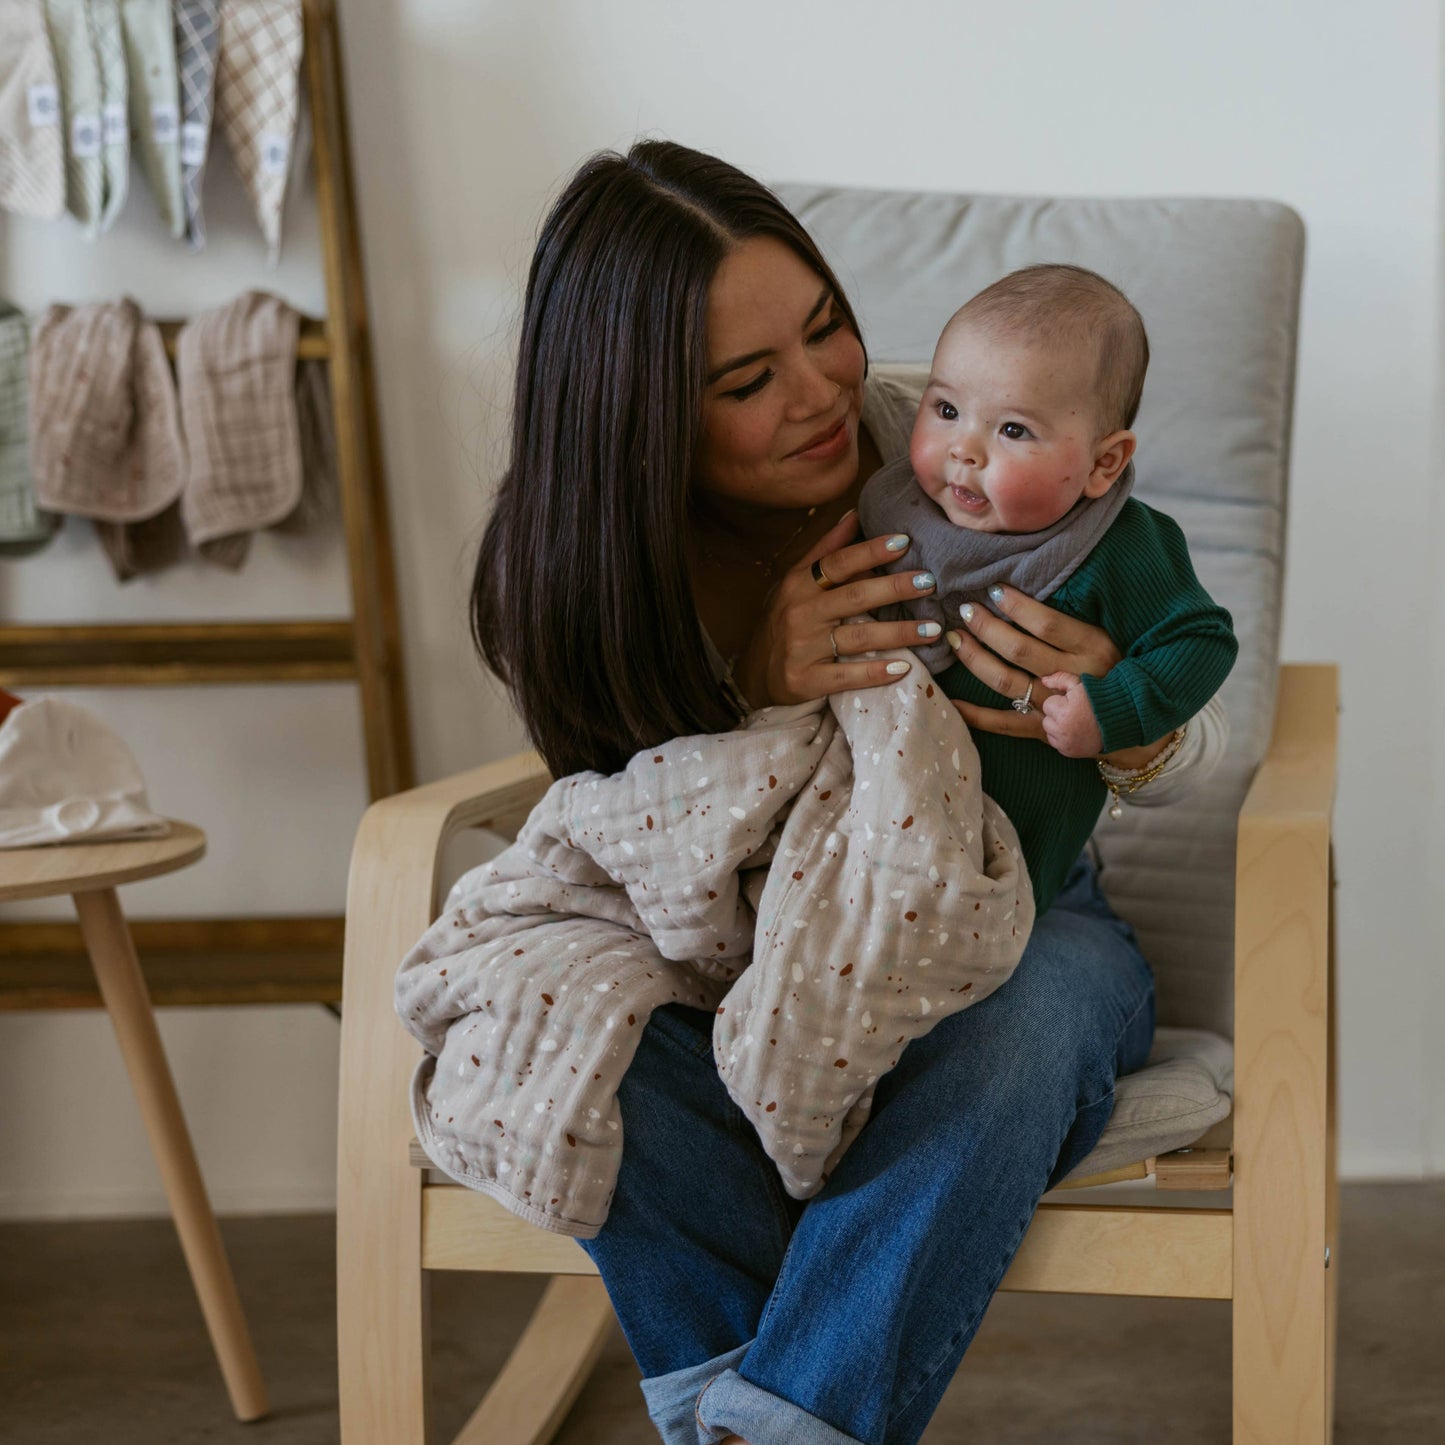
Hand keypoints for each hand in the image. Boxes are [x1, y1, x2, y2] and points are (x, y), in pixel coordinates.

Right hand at [730, 511, 941, 707]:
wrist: (756, 676)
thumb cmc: (784, 623)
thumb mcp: (796, 583)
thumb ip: (825, 551)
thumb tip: (855, 514)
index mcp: (799, 585)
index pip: (838, 563)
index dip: (870, 551)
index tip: (904, 541)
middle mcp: (800, 613)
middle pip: (854, 596)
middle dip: (895, 588)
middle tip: (929, 583)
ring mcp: (802, 648)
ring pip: (858, 637)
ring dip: (899, 633)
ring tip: (932, 628)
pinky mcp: (806, 680)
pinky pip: (847, 676)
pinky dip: (875, 672)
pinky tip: (903, 667)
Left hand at [944, 584, 1121, 743]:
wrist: (1130, 721)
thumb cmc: (1112, 669)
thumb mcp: (1105, 638)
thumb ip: (1070, 622)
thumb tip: (1021, 595)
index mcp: (1092, 650)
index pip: (1047, 624)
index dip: (1017, 606)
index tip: (994, 590)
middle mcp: (1071, 679)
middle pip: (1019, 650)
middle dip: (986, 627)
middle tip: (966, 609)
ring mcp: (1054, 708)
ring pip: (1005, 681)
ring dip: (974, 658)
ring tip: (955, 638)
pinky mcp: (1042, 732)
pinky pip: (1002, 723)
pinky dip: (974, 714)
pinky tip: (950, 699)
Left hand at [1039, 672, 1103, 757]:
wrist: (1117, 722)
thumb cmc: (1098, 700)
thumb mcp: (1080, 685)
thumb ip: (1060, 679)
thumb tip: (1043, 680)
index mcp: (1063, 712)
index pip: (1048, 705)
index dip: (1061, 702)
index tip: (1074, 703)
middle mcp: (1062, 730)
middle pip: (1047, 720)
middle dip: (1058, 715)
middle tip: (1076, 713)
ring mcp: (1066, 744)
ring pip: (1050, 733)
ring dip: (1059, 728)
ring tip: (1076, 723)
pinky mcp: (1070, 753)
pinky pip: (1057, 745)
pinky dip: (1064, 739)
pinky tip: (1077, 733)